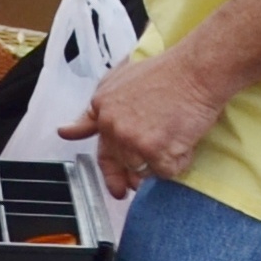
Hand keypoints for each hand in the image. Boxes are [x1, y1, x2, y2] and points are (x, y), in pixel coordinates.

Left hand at [65, 44, 229, 199]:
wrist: (195, 71)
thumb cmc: (166, 72)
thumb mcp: (117, 81)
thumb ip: (93, 111)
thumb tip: (65, 132)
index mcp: (101, 110)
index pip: (102, 152)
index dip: (112, 172)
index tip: (117, 189)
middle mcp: (112, 128)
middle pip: (125, 165)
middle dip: (143, 166)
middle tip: (160, 155)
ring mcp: (132, 141)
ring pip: (145, 171)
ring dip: (163, 161)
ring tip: (176, 135)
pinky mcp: (154, 150)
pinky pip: (168, 171)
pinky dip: (180, 161)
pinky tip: (185, 140)